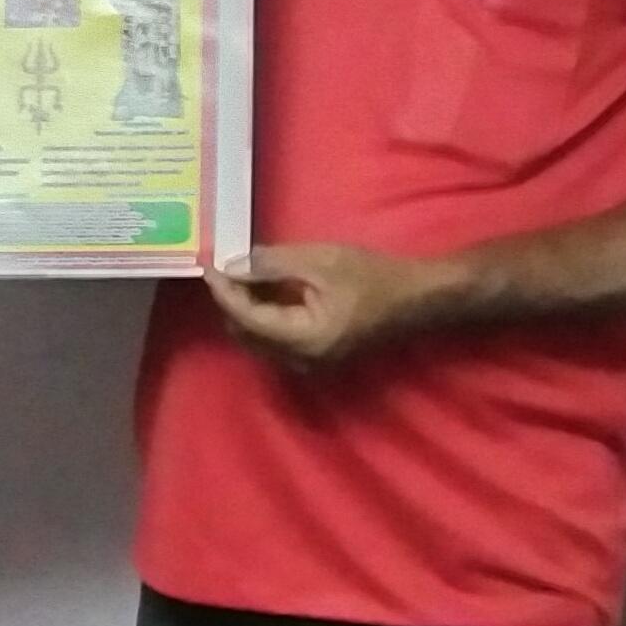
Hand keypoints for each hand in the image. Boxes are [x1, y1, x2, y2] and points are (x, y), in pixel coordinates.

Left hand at [204, 243, 455, 370]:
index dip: (223, 291)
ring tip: (241, 273)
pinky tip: (264, 289)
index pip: (246, 318)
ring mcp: (309, 363)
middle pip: (246, 334)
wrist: (418, 299)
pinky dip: (263, 317)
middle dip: (231, 301)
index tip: (207, 265)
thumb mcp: (321, 261)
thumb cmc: (374, 276)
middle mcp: (301, 360)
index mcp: (303, 339)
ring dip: (245, 309)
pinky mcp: (316, 357)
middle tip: (224, 265)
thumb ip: (271, 264)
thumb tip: (231, 265)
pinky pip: (275, 341)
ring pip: (258, 340)